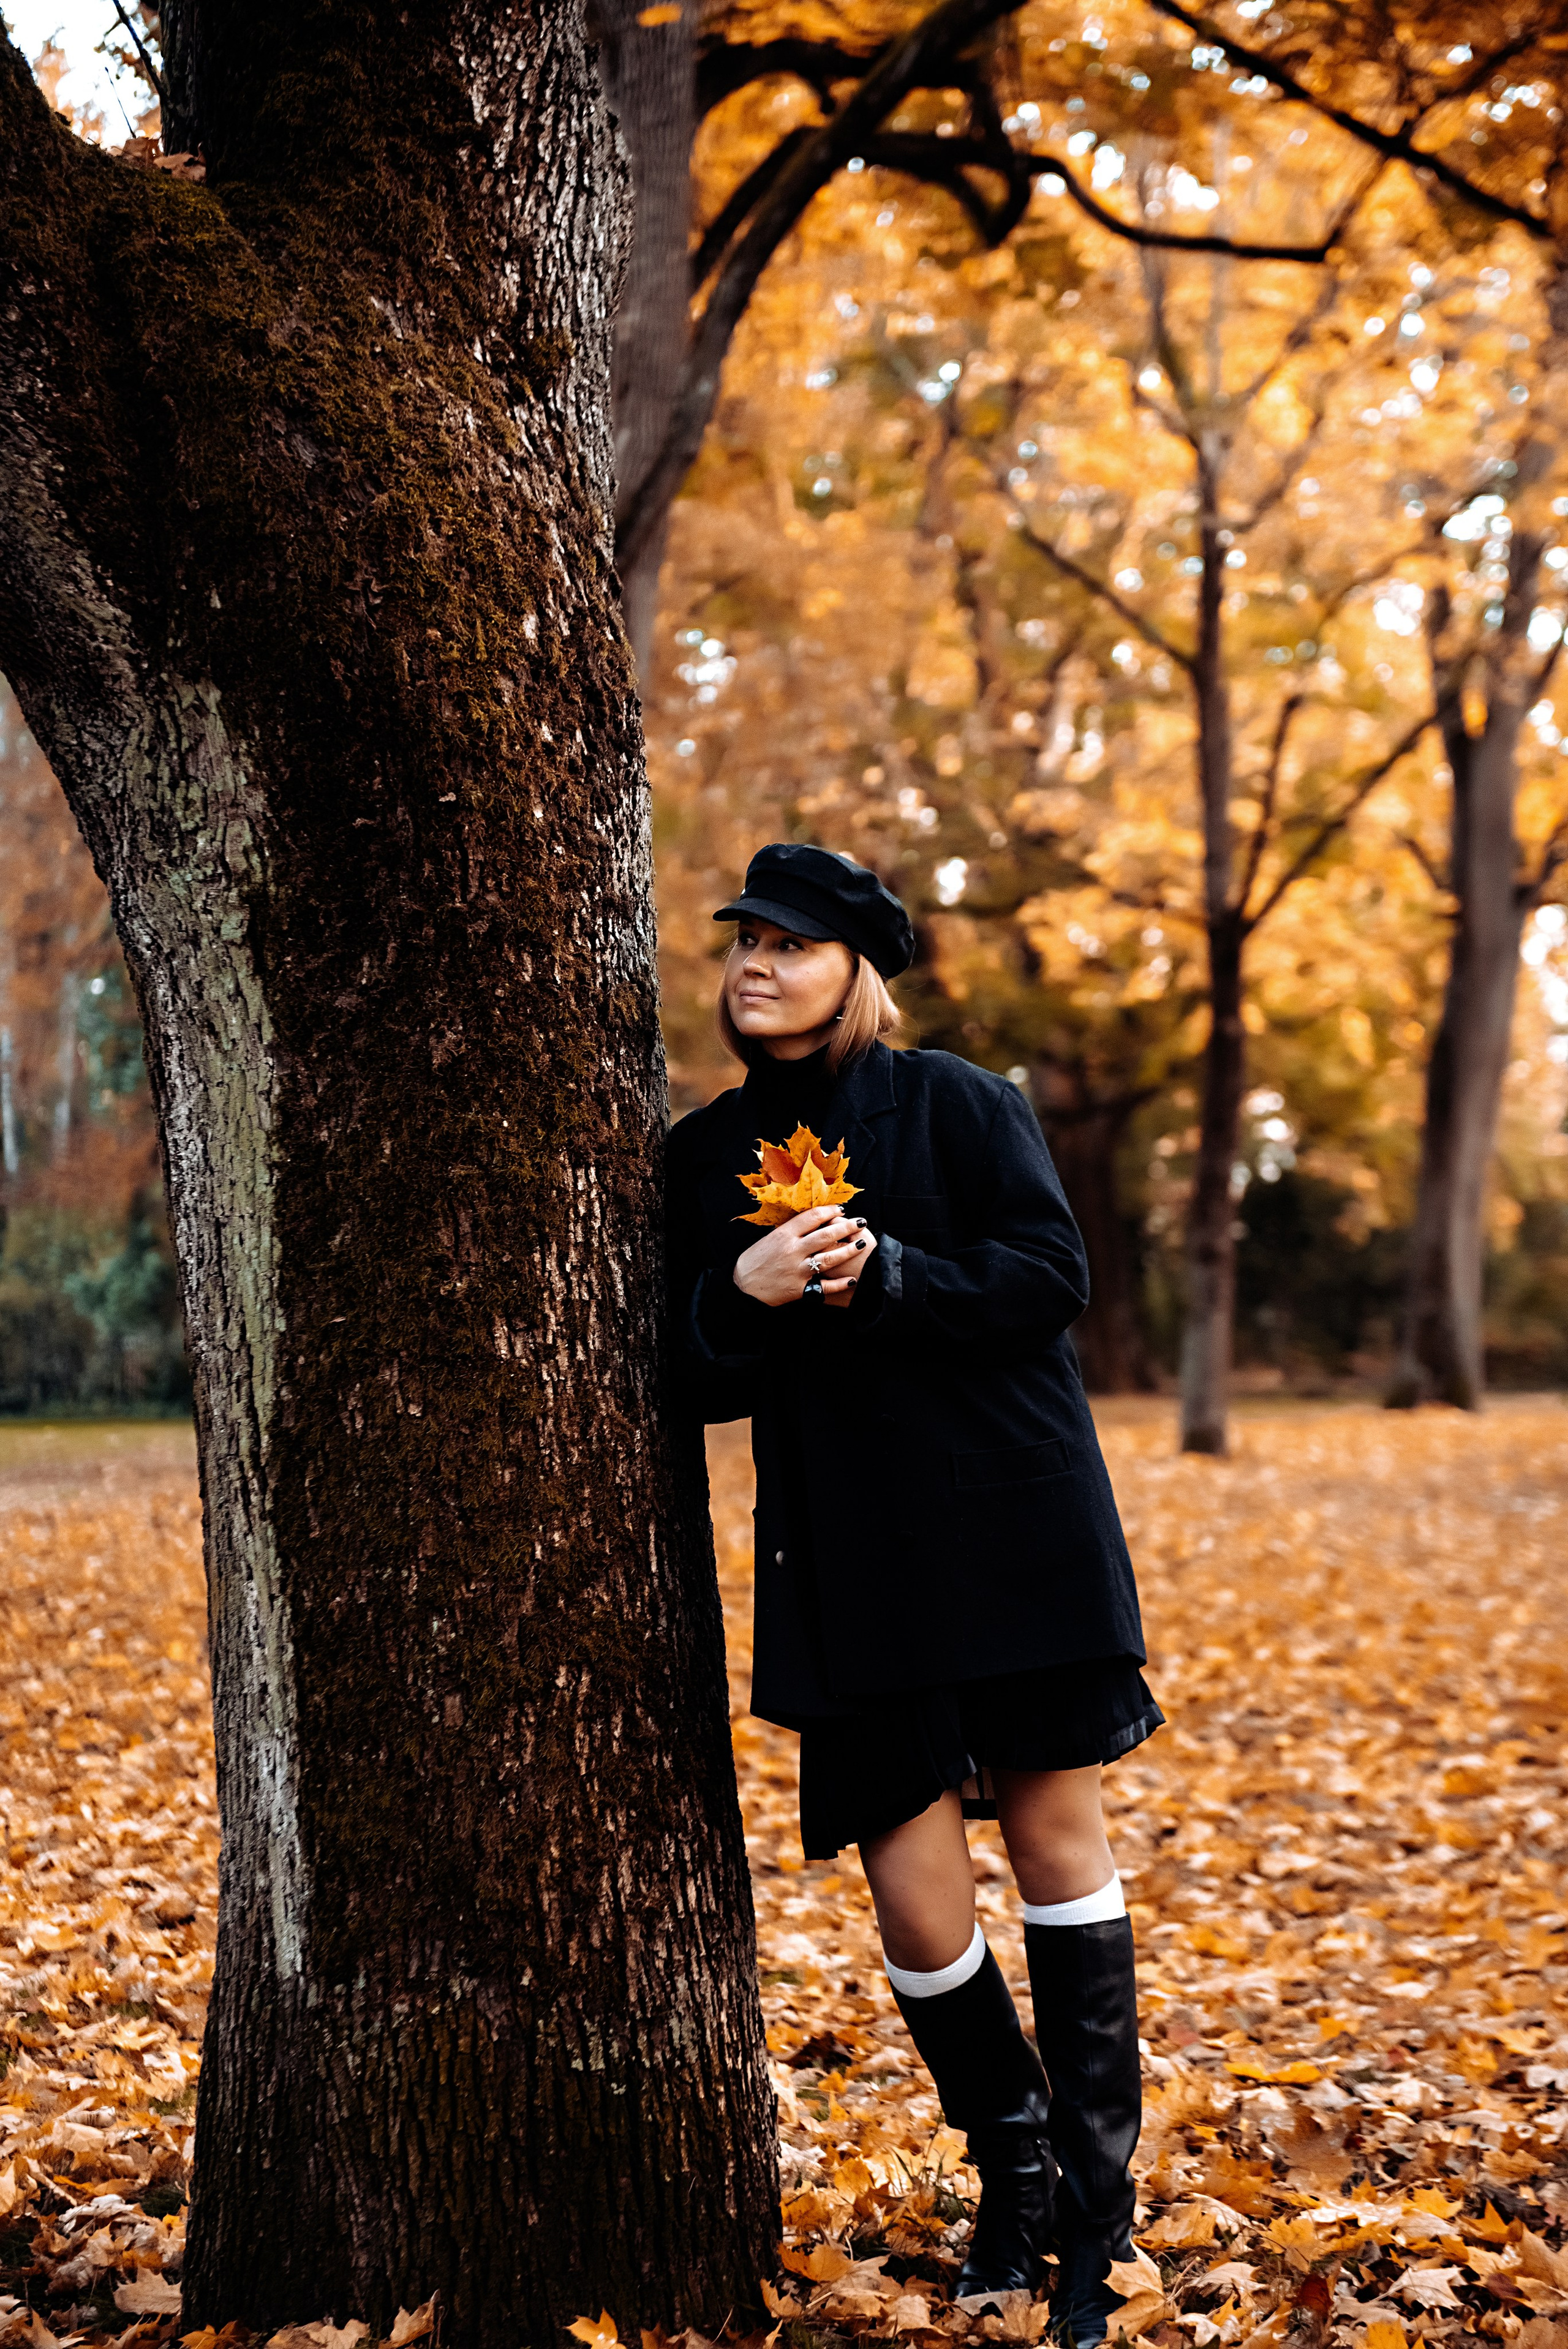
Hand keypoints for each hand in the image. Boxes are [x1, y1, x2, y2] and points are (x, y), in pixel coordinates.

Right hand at [734, 1203, 877, 1307]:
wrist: (743, 1285)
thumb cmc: (756, 1259)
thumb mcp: (771, 1237)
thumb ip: (791, 1230)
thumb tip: (814, 1219)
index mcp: (784, 1234)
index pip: (812, 1217)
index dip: (830, 1211)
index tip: (841, 1209)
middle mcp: (792, 1250)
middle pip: (826, 1235)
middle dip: (846, 1227)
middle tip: (860, 1222)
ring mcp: (797, 1270)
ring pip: (829, 1258)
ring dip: (848, 1250)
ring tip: (861, 1244)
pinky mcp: (799, 1288)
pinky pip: (824, 1286)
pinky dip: (839, 1284)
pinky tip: (851, 1279)